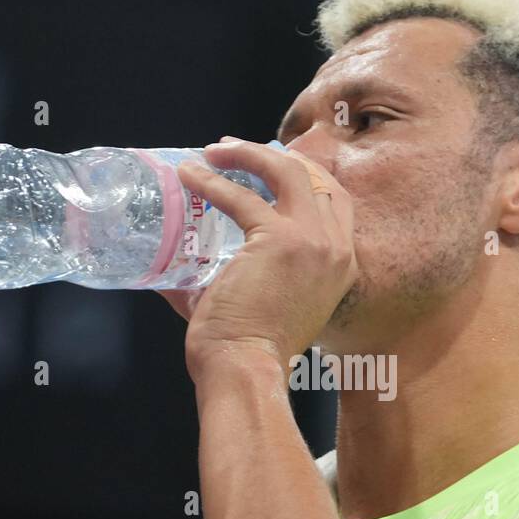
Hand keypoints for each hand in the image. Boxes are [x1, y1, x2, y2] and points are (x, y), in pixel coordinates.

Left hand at [157, 139, 356, 384]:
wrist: (247, 368)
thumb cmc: (248, 348)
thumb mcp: (262, 301)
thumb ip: (235, 276)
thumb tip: (177, 266)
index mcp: (341, 265)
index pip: (334, 202)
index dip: (303, 177)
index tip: (268, 167)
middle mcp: (336, 249)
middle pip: (317, 178)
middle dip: (276, 156)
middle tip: (234, 151)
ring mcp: (312, 241)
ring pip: (288, 171)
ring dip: (249, 154)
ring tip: (212, 152)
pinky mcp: (279, 240)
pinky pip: (241, 197)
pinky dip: (211, 181)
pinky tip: (188, 175)